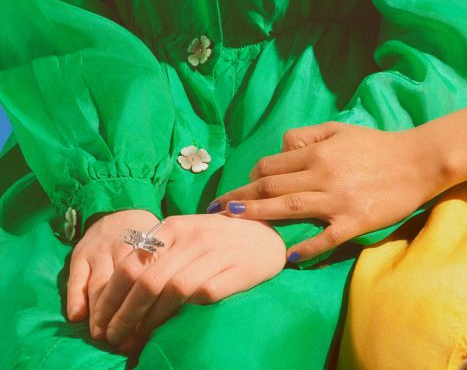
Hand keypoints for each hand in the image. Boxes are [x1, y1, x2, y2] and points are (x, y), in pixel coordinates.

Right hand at [67, 209, 159, 334]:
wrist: (120, 208)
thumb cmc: (146, 238)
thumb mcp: (160, 246)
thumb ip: (163, 270)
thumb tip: (172, 306)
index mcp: (148, 244)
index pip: (148, 278)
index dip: (145, 307)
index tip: (143, 331)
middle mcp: (123, 245)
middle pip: (123, 284)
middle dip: (121, 314)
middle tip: (120, 337)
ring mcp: (100, 249)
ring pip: (100, 284)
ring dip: (99, 312)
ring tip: (101, 334)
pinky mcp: (81, 253)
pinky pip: (76, 278)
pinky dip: (76, 298)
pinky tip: (78, 317)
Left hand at [71, 212, 286, 352]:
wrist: (263, 236)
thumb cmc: (216, 240)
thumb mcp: (183, 238)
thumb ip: (155, 256)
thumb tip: (117, 293)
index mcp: (172, 228)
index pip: (130, 264)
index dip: (110, 298)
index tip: (99, 324)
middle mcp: (191, 238)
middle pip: (147, 281)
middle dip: (123, 316)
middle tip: (111, 339)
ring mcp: (213, 254)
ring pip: (171, 291)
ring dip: (148, 322)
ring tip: (134, 342)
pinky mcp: (234, 272)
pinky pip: (201, 297)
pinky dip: (181, 318)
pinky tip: (169, 332)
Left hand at [211, 122, 440, 261]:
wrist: (417, 161)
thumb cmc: (377, 145)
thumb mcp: (340, 130)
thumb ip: (309, 137)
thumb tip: (281, 149)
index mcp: (319, 153)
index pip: (273, 165)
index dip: (251, 176)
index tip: (239, 188)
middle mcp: (323, 175)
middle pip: (272, 187)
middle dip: (241, 198)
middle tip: (217, 210)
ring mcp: (337, 201)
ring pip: (289, 209)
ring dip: (257, 216)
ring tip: (234, 222)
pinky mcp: (354, 222)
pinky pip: (324, 238)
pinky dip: (304, 249)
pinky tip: (287, 258)